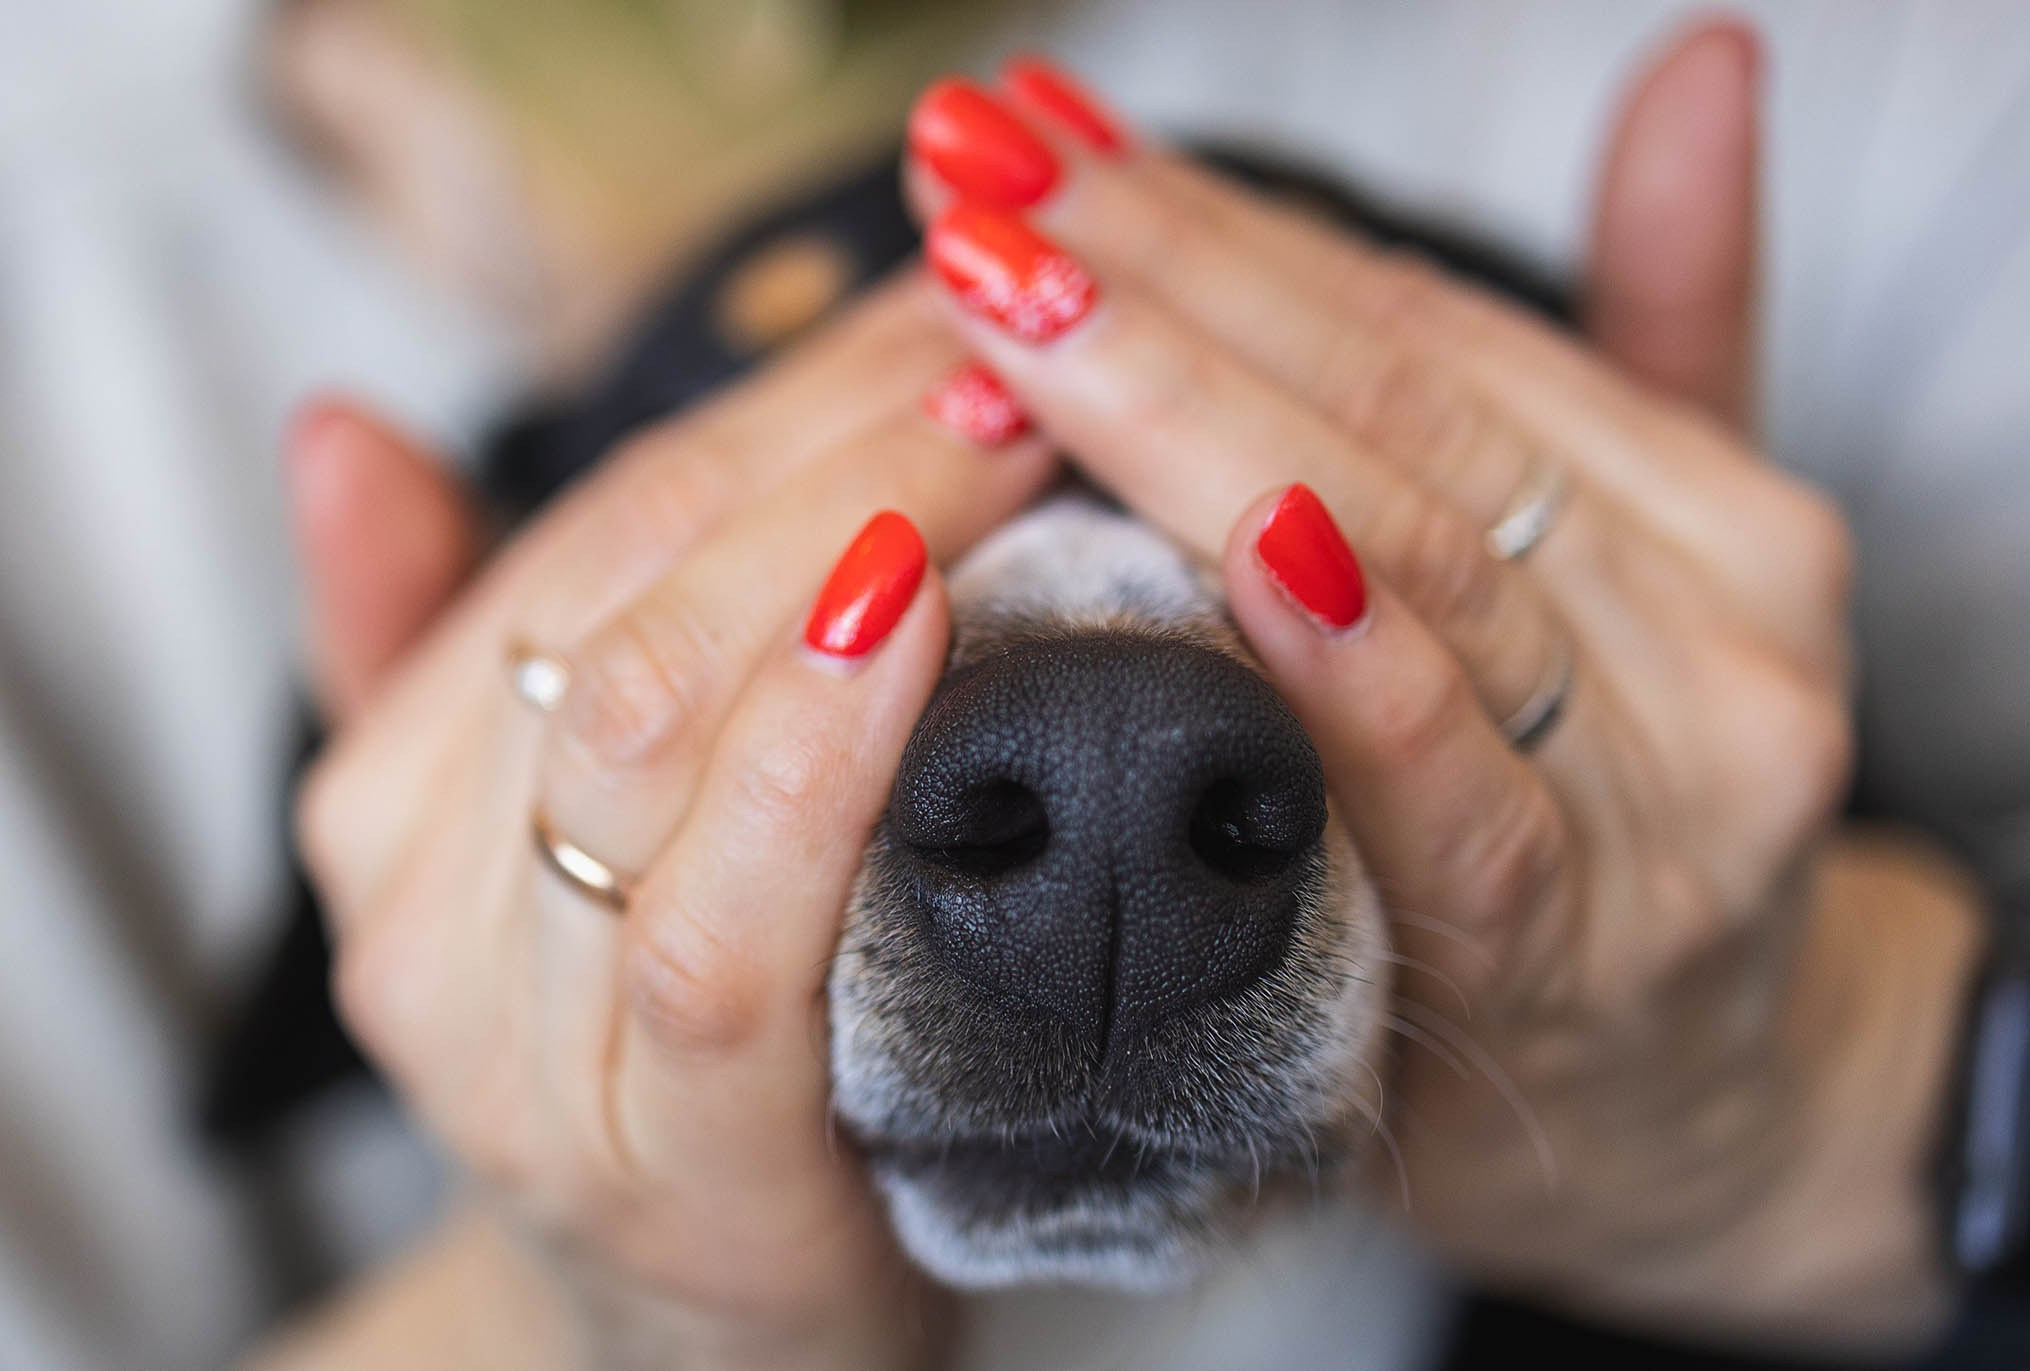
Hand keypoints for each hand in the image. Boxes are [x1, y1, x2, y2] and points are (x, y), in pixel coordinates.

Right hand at [292, 280, 1054, 1368]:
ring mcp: (519, 1059)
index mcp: (391, 803)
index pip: (586, 531)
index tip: (946, 313)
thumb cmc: (683, 1041)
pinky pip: (720, 936)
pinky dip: (811, 764)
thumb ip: (441, 639)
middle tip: (1009, 353)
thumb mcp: (558, 832)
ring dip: (838, 554)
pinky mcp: (666, 1172)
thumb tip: (342, 428)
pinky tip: (907, 620)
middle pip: (622, 607)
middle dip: (831, 454)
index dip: (774, 402)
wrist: (714, 1318)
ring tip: (1001, 445)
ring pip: (647, 732)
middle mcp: (417, 921)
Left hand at [902, 31, 1978, 1347]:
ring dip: (1184, 406)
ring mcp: (1676, 788)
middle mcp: (1724, 634)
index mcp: (1720, 522)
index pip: (1426, 333)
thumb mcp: (1647, 578)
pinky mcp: (1587, 939)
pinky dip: (1347, 658)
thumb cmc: (1611, 832)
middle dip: (1162, 278)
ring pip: (1412, 552)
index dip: (1227, 223)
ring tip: (1001, 289)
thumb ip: (1663, 323)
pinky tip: (1232, 536)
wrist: (1691, 1109)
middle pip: (1398, 412)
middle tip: (978, 170)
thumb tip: (1695, 58)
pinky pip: (1451, 780)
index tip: (1046, 137)